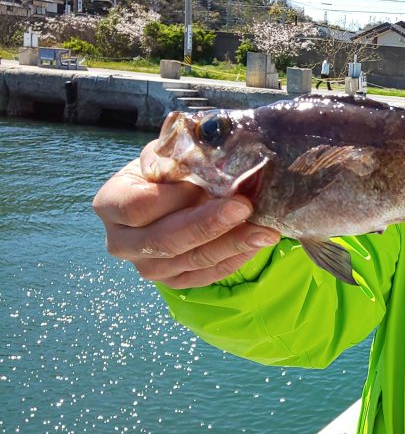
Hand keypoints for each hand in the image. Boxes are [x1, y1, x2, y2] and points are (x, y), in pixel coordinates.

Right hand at [92, 142, 280, 288]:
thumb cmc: (171, 169)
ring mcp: (147, 267)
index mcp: (111, 203)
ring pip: (191, 261)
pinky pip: (207, 276)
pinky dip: (235, 258)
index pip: (136, 206)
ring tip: (264, 229)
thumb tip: (208, 152)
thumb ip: (180, 154)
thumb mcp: (169, 153)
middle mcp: (122, 242)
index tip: (204, 185)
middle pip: (164, 241)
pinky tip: (257, 241)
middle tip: (244, 207)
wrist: (175, 195)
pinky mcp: (174, 281)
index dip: (172, 198)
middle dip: (207, 225)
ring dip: (232, 244)